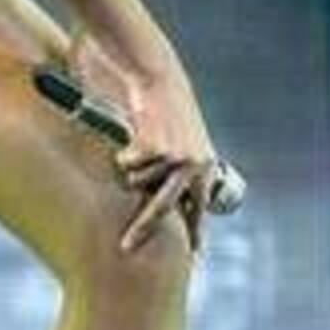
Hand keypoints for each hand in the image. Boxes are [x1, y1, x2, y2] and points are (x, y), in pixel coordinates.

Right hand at [112, 58, 216, 253]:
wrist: (156, 71)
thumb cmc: (163, 104)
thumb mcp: (180, 139)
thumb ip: (178, 168)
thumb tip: (166, 198)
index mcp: (206, 167)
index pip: (199, 210)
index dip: (192, 234)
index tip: (191, 257)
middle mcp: (195, 167)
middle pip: (162, 210)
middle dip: (142, 229)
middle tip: (126, 247)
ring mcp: (175, 158)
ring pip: (135, 180)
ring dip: (131, 165)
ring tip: (141, 138)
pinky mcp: (155, 148)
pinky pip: (125, 164)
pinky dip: (123, 152)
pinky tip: (134, 131)